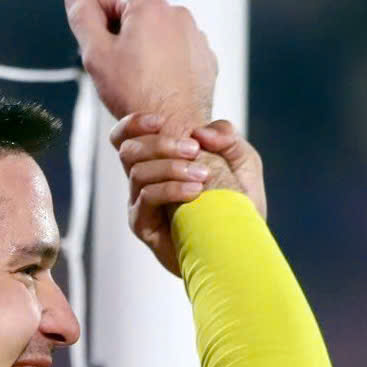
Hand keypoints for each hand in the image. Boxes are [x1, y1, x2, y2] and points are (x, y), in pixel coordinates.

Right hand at [64, 0, 215, 130]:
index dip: (96, 26)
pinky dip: (166, 64)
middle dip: (122, 39)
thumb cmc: (139, 97)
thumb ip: (81, 18)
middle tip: (120, 70)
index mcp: (148, 5)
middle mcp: (177, 14)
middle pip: (133, 16)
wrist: (176, 129)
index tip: (103, 51)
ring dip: (145, 51)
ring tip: (141, 80)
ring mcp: (195, 36)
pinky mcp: (205, 58)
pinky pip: (177, 53)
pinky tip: (159, 85)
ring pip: (156, 35)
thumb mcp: (96, 54)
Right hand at [112, 114, 265, 275]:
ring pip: (137, 172)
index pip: (125, 136)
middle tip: (194, 150)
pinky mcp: (143, 225)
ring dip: (170, 167)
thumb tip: (201, 131)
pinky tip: (195, 192)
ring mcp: (140, 203)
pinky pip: (146, 198)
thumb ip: (227, 137)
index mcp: (157, 161)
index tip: (161, 120)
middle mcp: (143, 180)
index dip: (134, 123)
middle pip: (129, 149)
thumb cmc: (237, 203)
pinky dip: (170, 189)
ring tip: (202, 175)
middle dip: (160, 144)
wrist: (238, 245)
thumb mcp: (241, 163)